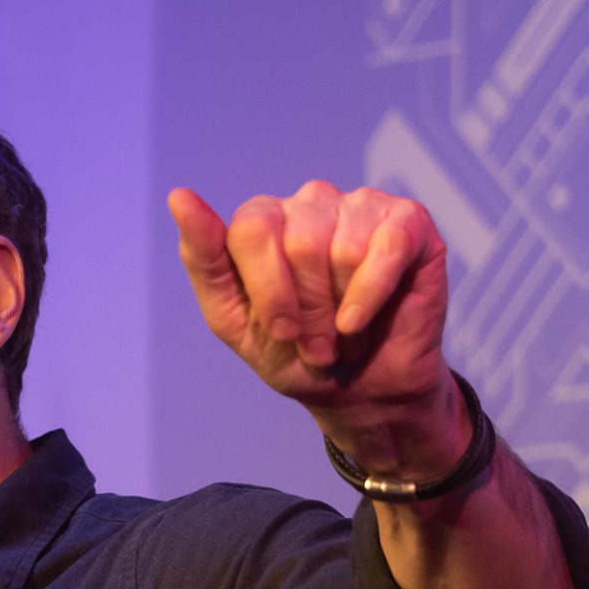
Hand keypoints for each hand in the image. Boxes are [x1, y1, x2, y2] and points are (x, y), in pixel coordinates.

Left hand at [168, 179, 457, 437]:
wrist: (359, 391)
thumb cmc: (293, 353)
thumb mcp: (233, 318)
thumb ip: (204, 259)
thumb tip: (179, 196)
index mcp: (264, 219)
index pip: (252, 230)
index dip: (269, 293)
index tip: (281, 333)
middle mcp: (312, 202)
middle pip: (300, 243)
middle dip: (308, 310)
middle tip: (318, 343)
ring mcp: (362, 206)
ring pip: (344, 248)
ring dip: (342, 311)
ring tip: (344, 333)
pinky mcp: (409, 222)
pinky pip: (388, 246)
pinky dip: (372, 294)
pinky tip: (363, 319)